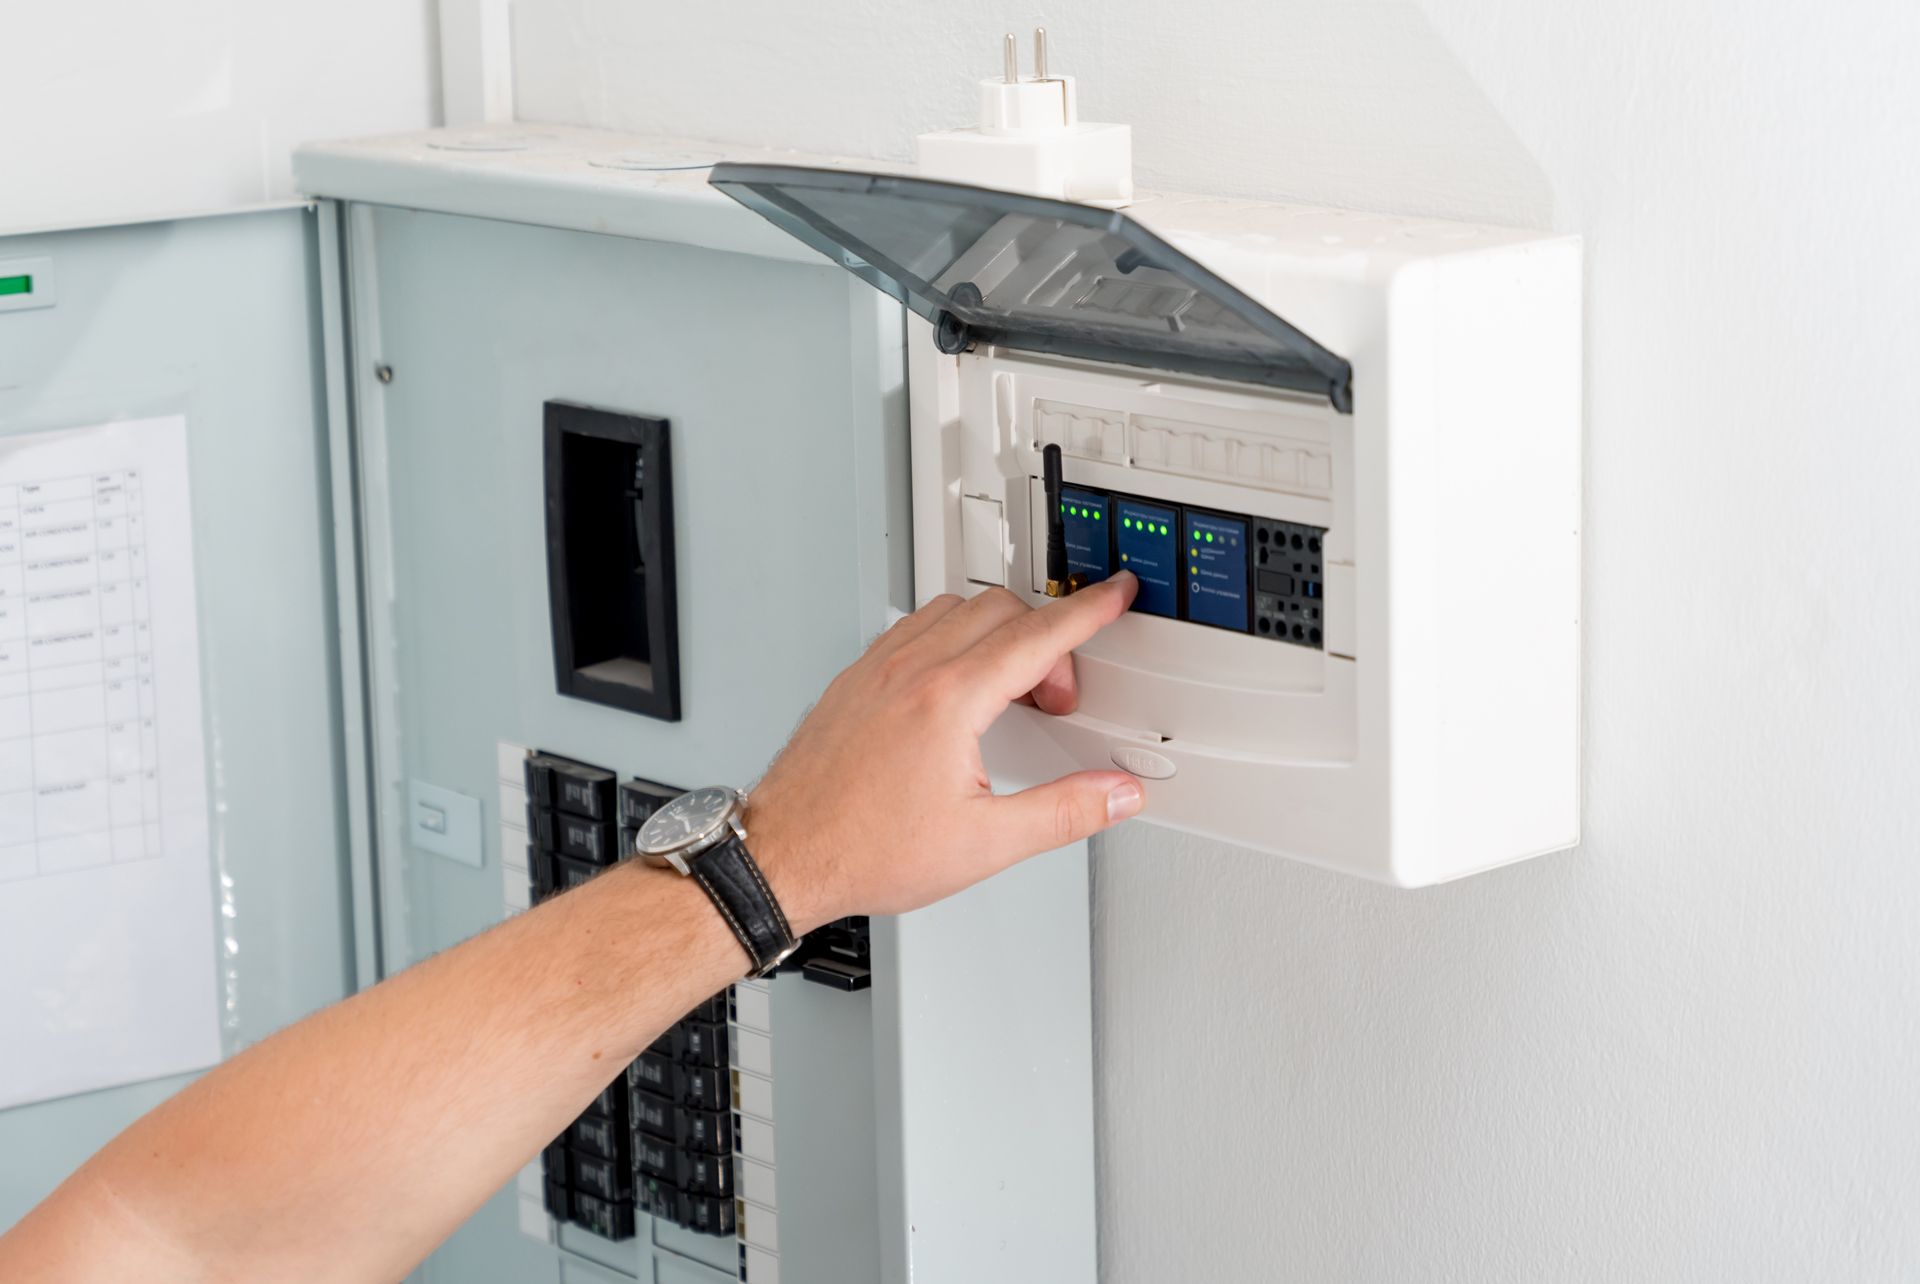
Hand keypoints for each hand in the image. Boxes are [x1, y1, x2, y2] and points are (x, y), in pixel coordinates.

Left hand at [745, 572, 1143, 930]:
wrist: (783, 857)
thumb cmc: (862, 850)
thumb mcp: (983, 844)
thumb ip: (1062, 813)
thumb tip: (1114, 794)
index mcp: (949, 702)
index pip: (1038, 635)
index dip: (1088, 610)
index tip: (1114, 594)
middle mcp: (909, 672)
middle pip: (1000, 611)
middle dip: (1045, 639)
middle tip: (1056, 695)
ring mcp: (876, 670)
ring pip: (953, 610)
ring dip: (995, 633)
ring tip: (1009, 690)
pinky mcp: (853, 680)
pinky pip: (912, 629)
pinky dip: (949, 639)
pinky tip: (954, 685)